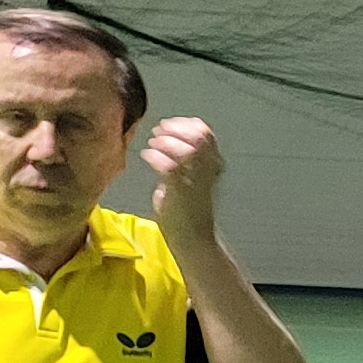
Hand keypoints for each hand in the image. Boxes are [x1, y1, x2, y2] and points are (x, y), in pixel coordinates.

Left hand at [141, 116, 224, 239]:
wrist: (192, 239)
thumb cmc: (188, 210)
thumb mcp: (192, 179)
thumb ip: (185, 161)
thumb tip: (167, 140)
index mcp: (214, 166)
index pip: (207, 135)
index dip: (188, 124)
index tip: (171, 123)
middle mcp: (209, 172)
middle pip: (198, 138)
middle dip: (176, 129)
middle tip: (158, 131)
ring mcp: (196, 181)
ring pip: (187, 150)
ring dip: (166, 142)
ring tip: (153, 144)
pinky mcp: (181, 192)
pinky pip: (169, 166)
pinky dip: (155, 156)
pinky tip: (147, 156)